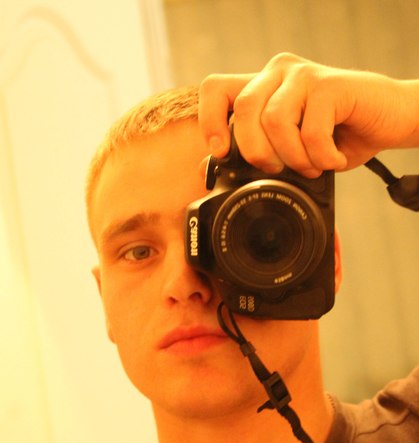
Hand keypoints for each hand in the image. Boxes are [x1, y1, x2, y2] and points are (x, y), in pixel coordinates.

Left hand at [198, 53, 418, 177]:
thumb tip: (210, 167)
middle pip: (244, 108)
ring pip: (275, 119)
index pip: (216, 89)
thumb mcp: (291, 150)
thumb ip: (256, 152)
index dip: (210, 120)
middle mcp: (279, 73)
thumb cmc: (339, 136)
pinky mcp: (330, 84)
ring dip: (294, 157)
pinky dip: (321, 156)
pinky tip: (334, 158)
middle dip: (257, 151)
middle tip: (278, 169)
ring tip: (312, 166)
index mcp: (263, 86)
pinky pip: (310, 130)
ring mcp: (304, 75)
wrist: (391, 120)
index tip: (221, 152)